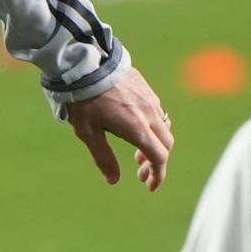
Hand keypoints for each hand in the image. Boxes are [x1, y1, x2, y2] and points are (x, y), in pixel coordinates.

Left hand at [64, 68, 174, 188]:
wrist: (85, 65)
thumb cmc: (84, 101)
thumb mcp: (88, 133)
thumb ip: (103, 157)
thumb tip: (113, 180)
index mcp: (138, 128)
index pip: (159, 157)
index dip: (158, 175)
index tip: (150, 186)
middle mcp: (149, 114)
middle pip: (166, 143)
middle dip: (157, 162)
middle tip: (140, 172)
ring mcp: (150, 99)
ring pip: (163, 127)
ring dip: (154, 144)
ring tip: (137, 152)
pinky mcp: (145, 87)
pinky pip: (157, 111)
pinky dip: (152, 127)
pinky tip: (135, 126)